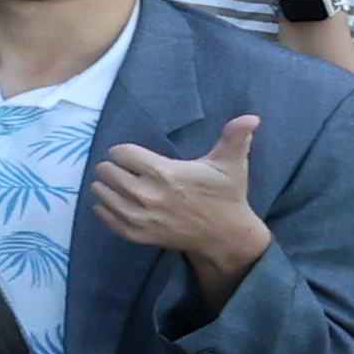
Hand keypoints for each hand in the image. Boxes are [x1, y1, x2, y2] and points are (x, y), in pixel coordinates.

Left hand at [87, 113, 266, 267]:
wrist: (226, 235)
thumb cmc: (226, 195)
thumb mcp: (231, 163)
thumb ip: (235, 137)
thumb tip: (251, 117)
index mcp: (165, 173)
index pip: (121, 153)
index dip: (123, 151)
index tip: (131, 154)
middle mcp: (148, 195)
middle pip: (107, 172)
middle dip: (113, 167)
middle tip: (123, 168)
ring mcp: (141, 217)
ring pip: (102, 194)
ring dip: (105, 186)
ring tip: (117, 183)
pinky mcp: (138, 234)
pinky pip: (105, 218)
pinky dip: (103, 208)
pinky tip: (111, 201)